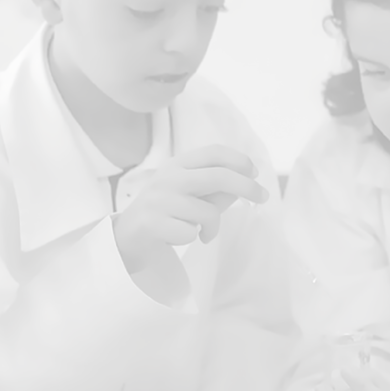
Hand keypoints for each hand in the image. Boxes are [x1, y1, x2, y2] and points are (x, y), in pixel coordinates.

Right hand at [110, 146, 266, 272]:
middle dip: (246, 187)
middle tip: (262, 198)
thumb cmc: (165, 212)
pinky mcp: (154, 223)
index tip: (255, 173)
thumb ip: (215, 188)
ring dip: (213, 227)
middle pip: (218, 176)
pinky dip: (193, 238)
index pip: (214, 152)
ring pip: (208, 212)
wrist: (127, 235)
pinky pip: (191, 233)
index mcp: (178, 164)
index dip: (239, 160)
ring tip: (204, 232)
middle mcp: (169, 177)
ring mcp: (160, 200)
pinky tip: (178, 237)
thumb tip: (246, 184)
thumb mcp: (189, 194)